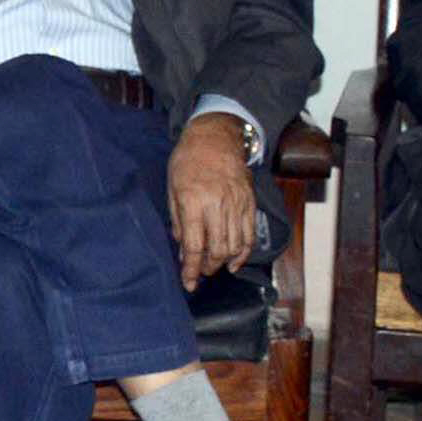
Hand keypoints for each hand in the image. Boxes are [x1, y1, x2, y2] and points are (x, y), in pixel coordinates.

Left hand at [166, 112, 256, 289]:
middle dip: (208, 268)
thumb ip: (177, 220)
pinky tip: (235, 261)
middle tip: (200, 273)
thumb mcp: (172, 188)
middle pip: (217, 249)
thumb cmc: (187, 161)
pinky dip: (244, 252)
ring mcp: (237, 204)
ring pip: (235, 245)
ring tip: (215, 267)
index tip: (188, 284)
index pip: (194, 245)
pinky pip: (249, 234)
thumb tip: (181, 248)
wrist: (215, 137)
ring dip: (224, 262)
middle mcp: (217, 205)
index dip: (190, 269)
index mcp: (193, 201)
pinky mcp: (249, 202)